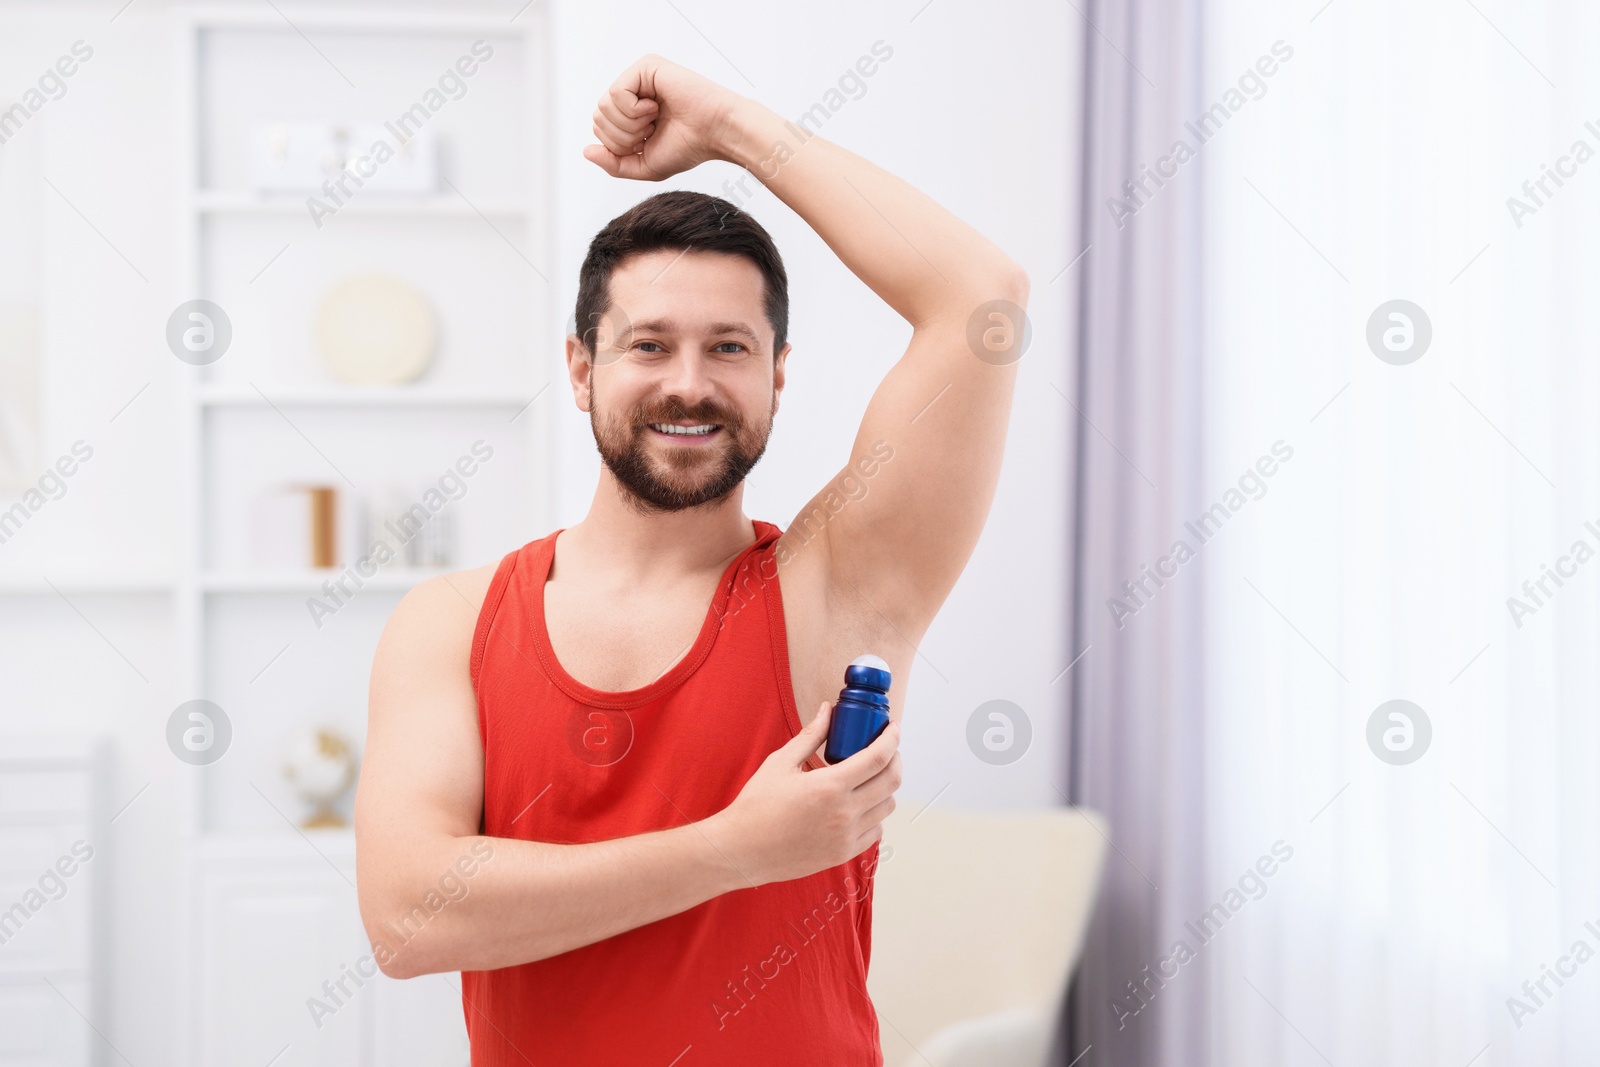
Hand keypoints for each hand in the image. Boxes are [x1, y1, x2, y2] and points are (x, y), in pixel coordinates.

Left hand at [582, 54, 744, 180]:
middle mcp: (633, 92)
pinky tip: (655, 107)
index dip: (619, 145)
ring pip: (603, 106)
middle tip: (652, 131)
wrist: (715, 133)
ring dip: (630, 125)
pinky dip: (634, 111)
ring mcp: (638, 77)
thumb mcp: (644, 165)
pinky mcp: (644, 67)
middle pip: (598, 117)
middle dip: (623, 136)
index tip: (649, 141)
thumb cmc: (689, 147)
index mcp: (632, 112)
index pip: (600, 128)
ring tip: (655, 119)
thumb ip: (614, 163)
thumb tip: (586, 151)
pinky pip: (616, 93)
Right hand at [708, 700, 901, 886]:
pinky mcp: (843, 853)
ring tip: (871, 776)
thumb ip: (811, 736)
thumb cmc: (756, 807)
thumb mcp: (780, 763)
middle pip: (891, 781)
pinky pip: (875, 831)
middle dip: (895, 759)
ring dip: (885, 787)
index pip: (878, 758)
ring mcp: (846, 836)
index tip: (893, 728)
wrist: (742, 850)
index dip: (891, 739)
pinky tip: (860, 804)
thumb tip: (827, 711)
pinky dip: (874, 814)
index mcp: (829, 786)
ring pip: (886, 807)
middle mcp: (844, 813)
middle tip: (887, 749)